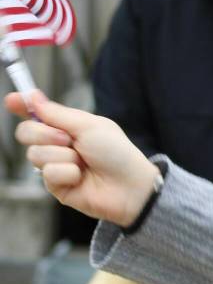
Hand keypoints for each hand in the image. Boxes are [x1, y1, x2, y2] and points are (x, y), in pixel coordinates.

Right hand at [5, 92, 158, 227]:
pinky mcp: (55, 186)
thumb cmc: (116, 153)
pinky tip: (81, 178)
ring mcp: (56, 165)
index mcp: (70, 127)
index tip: (12, 99)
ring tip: (83, 162)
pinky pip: (47, 174)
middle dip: (44, 134)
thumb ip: (58, 113)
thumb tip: (34, 97)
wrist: (129, 186)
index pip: (38, 114)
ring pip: (35, 154)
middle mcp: (59, 145)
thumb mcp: (90, 126)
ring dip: (62, 156)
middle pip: (26, 132)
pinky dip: (67, 173)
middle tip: (67, 139)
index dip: (23, 106)